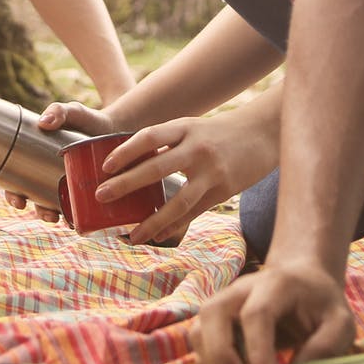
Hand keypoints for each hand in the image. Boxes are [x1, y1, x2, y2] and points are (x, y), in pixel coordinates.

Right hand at [3, 101, 121, 219]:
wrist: (116, 127)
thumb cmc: (88, 120)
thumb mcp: (72, 112)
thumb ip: (58, 111)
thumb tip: (43, 123)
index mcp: (38, 161)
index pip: (17, 183)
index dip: (13, 195)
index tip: (18, 202)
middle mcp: (51, 178)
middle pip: (37, 200)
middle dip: (38, 211)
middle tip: (47, 215)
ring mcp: (70, 187)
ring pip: (57, 209)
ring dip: (57, 218)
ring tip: (62, 219)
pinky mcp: (89, 192)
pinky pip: (80, 211)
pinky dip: (77, 219)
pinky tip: (80, 223)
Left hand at [99, 106, 278, 246]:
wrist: (262, 133)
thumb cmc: (219, 133)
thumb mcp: (192, 128)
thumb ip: (167, 143)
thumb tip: (131, 165)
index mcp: (185, 127)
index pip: (149, 136)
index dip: (125, 151)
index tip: (105, 166)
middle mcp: (197, 148)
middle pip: (156, 168)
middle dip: (126, 184)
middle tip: (101, 196)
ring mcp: (211, 172)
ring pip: (177, 201)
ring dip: (151, 220)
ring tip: (131, 235)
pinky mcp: (223, 190)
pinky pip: (194, 212)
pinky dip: (174, 226)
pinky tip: (158, 235)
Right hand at [192, 257, 353, 363]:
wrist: (304, 282)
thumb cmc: (322, 306)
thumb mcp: (341, 322)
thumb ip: (326, 344)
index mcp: (277, 284)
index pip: (256, 313)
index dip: (258, 349)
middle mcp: (243, 288)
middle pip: (214, 311)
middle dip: (219, 350)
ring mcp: (227, 300)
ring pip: (199, 324)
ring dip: (209, 357)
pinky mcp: (218, 318)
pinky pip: (198, 337)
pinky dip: (207, 359)